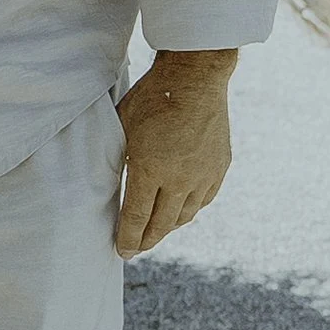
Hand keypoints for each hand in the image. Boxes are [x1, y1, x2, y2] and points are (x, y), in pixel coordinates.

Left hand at [114, 48, 236, 257]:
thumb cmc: (152, 98)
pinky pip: (204, 200)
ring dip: (168, 227)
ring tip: (155, 232)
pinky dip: (190, 209)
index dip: (127, 239)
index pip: (136, 218)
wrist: (196, 77)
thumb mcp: (123, 127)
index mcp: (150, 169)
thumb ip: (119, 159)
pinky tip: (180, 211)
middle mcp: (180, 178)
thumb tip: (109, 184)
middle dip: (146, 240)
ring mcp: (203, 174)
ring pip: (185, 215)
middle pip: (162, 224)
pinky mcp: (220, 167)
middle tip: (135, 249)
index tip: (121, 252)